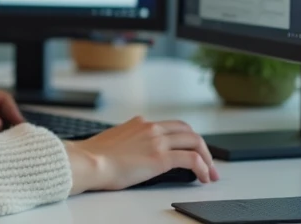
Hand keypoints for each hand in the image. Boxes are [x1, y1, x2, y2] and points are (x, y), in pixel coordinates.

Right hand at [64, 116, 218, 192]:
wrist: (89, 161)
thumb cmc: (95, 156)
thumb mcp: (116, 140)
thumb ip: (130, 140)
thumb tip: (136, 152)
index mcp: (140, 123)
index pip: (172, 125)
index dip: (187, 138)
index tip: (192, 150)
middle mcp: (151, 127)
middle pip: (188, 130)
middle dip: (202, 147)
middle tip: (208, 162)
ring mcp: (157, 141)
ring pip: (194, 141)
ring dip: (207, 157)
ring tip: (210, 173)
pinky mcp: (160, 157)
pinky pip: (191, 159)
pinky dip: (202, 167)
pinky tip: (203, 177)